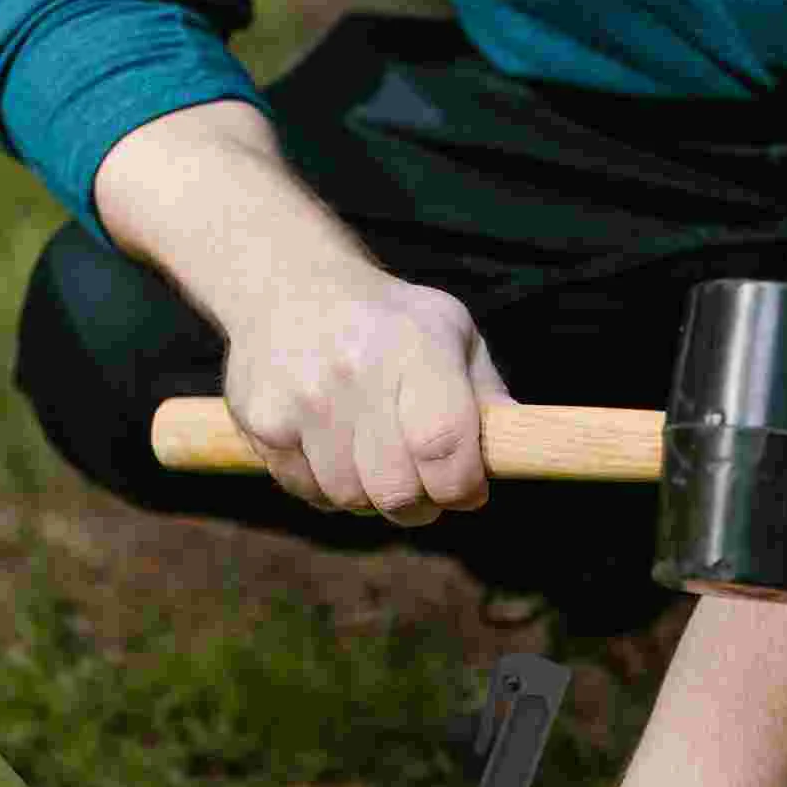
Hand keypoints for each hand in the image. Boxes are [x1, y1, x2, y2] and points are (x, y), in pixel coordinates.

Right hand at [222, 259, 512, 527]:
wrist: (286, 282)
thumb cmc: (389, 323)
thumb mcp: (450, 336)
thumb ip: (488, 398)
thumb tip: (525, 451)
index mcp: (414, 347)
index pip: (443, 447)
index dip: (461, 487)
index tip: (468, 489)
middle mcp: (354, 371)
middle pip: (397, 492)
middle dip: (421, 504)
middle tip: (424, 484)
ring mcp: (301, 399)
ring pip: (351, 500)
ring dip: (372, 497)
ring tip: (376, 460)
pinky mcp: (261, 422)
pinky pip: (309, 493)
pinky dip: (329, 488)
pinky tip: (335, 449)